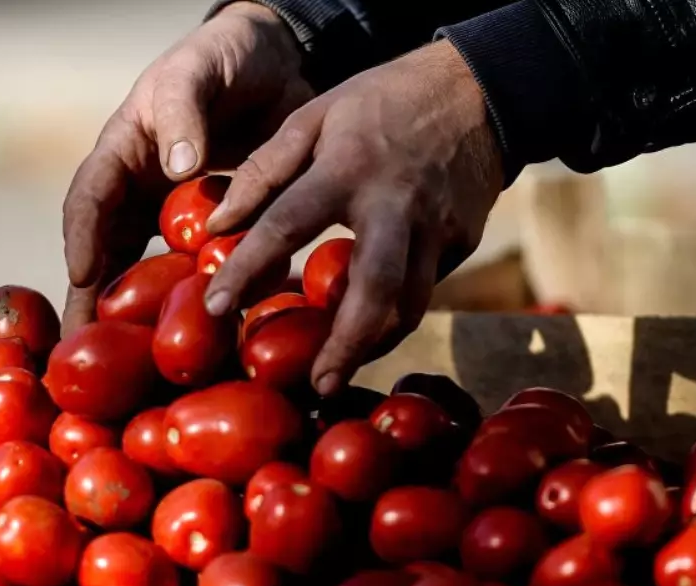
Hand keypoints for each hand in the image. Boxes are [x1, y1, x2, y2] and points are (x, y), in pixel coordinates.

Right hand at [61, 2, 312, 334]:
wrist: (277, 61)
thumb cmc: (224, 58)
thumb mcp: (196, 72)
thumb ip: (185, 111)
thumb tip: (178, 167)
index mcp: (123, 154)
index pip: (90, 200)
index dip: (82, 238)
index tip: (82, 276)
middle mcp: (142, 194)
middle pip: (109, 255)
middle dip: (95, 304)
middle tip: (83, 354)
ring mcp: (178, 218)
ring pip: (152, 274)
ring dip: (144, 319)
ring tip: (137, 368)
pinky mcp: (218, 232)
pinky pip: (204, 272)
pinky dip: (203, 304)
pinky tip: (209, 341)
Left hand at [203, 40, 503, 395]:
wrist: (479, 90)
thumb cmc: (382, 101)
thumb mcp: (316, 115)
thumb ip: (265, 170)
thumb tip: (220, 224)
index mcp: (348, 168)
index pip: (286, 225)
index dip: (247, 269)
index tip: (216, 308)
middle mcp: (395, 206)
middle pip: (373, 290)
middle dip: (345, 345)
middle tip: (315, 386)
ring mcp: (436, 230)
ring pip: (410, 306)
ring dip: (374, 344)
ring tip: (337, 370)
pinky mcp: (462, 244)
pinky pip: (425, 290)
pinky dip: (395, 316)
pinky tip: (369, 330)